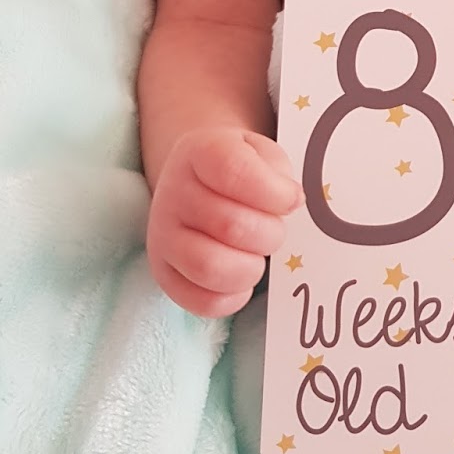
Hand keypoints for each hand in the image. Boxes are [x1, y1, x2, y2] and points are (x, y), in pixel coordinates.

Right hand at [146, 126, 302, 317]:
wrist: (197, 180)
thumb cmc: (240, 169)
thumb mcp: (262, 153)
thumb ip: (278, 171)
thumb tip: (290, 202)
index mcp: (199, 152)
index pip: (233, 170)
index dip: (273, 192)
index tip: (291, 199)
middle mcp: (173, 192)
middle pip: (230, 225)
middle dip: (270, 234)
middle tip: (274, 229)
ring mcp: (162, 235)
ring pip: (210, 267)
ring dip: (251, 268)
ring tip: (257, 256)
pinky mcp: (164, 273)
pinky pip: (201, 301)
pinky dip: (234, 297)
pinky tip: (242, 278)